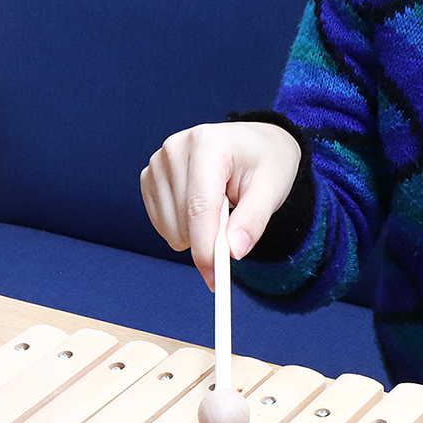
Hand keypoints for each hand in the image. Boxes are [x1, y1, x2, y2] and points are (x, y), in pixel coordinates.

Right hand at [140, 121, 301, 288]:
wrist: (253, 145)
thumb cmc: (265, 163)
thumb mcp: (272, 189)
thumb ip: (253, 220)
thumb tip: (234, 252)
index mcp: (208, 145)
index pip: (199, 207)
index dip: (206, 248)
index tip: (216, 278)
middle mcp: (176, 149)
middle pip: (183, 222)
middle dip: (209, 241)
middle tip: (234, 231)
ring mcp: (158, 162)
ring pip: (170, 229)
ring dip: (197, 235)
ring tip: (220, 210)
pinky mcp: (149, 177)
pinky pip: (162, 225)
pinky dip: (183, 230)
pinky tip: (201, 211)